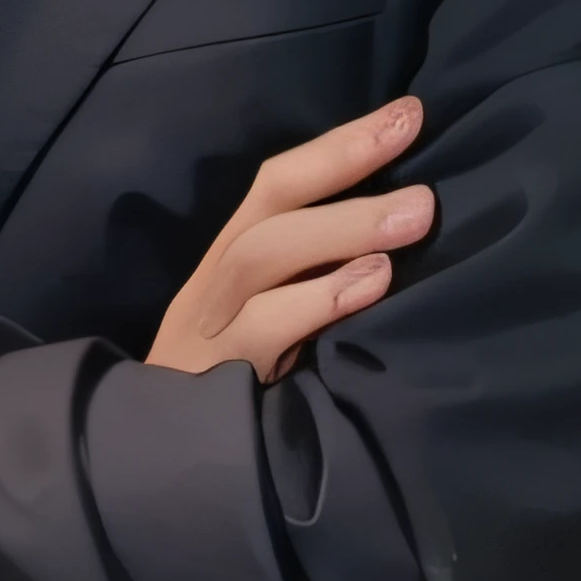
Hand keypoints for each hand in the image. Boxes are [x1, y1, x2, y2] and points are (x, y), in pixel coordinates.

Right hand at [147, 98, 432, 381]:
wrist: (157, 467)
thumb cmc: (238, 388)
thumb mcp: (275, 319)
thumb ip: (318, 274)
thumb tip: (403, 229)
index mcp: (233, 258)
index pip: (283, 182)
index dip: (344, 144)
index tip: (410, 113)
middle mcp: (216, 281)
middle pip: (270, 205)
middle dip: (346, 168)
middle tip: (423, 149)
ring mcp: (210, 326)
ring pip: (262, 257)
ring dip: (344, 230)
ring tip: (416, 217)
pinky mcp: (214, 377)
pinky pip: (264, 328)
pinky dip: (320, 301)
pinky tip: (371, 288)